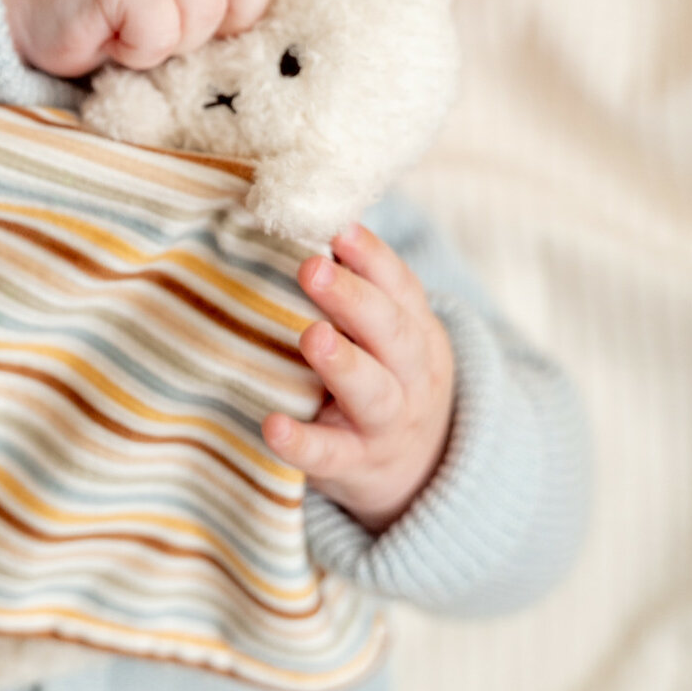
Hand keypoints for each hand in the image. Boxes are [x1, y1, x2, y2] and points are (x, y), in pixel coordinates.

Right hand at [0, 0, 303, 77]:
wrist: (23, 3)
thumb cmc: (104, 12)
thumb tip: (276, 13)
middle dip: (234, 14)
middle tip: (187, 32)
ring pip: (207, 5)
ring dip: (175, 40)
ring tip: (138, 34)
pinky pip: (161, 28)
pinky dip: (139, 51)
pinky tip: (113, 39)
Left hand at [262, 223, 455, 533]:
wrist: (418, 470)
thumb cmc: (383, 377)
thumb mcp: (386, 333)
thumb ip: (356, 288)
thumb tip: (299, 220)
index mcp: (415, 329)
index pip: (400, 286)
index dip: (372, 257)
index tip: (337, 228)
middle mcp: (410, 374)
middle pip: (392, 332)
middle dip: (355, 299)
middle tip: (312, 269)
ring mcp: (386, 423)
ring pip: (373, 392)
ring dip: (343, 364)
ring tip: (311, 336)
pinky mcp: (355, 464)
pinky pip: (330, 455)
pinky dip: (302, 442)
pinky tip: (272, 426)